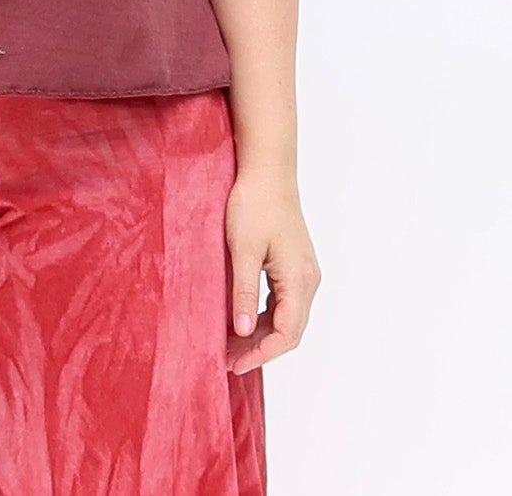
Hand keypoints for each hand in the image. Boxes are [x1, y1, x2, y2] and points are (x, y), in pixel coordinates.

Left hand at [224, 166, 321, 375]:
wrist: (267, 170)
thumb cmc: (254, 204)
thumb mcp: (243, 249)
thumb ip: (243, 291)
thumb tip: (240, 331)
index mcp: (299, 280)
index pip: (286, 334)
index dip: (260, 354)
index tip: (233, 364)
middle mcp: (308, 280)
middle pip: (289, 330)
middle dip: (259, 348)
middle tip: (227, 359)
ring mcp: (303, 273)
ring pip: (286, 317)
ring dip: (260, 334)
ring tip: (229, 344)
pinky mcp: (294, 265)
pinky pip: (283, 302)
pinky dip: (263, 316)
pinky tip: (241, 320)